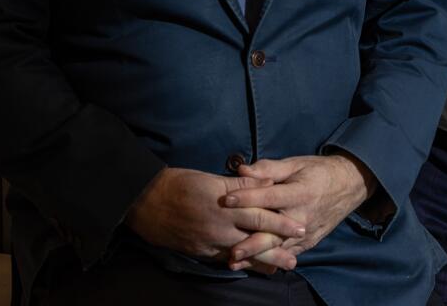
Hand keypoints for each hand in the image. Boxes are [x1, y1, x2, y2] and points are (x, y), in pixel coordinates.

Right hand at [124, 167, 305, 272]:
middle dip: (277, 251)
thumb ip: (242, 183)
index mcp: (225, 206)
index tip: (301, 228)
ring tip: (278, 268)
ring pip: (241, 255)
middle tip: (295, 260)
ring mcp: (209, 243)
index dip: (282, 223)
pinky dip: (239, 264)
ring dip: (260, 262)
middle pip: (255, 241)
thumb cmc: (180, 183)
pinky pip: (223, 260)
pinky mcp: (199, 251)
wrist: (145, 201)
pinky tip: (248, 267)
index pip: (261, 216)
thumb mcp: (212, 178)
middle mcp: (219, 228)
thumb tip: (267, 183)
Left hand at [222, 153, 377, 269]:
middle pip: (275, 231)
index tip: (226, 199)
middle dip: (252, 242)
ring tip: (236, 262)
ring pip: (279, 246)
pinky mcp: (309, 241)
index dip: (248, 197)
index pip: (270, 197)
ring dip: (257, 256)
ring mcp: (308, 231)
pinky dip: (271, 260)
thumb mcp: (296, 164)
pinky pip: (289, 253)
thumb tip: (242, 169)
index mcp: (301, 192)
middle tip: (231, 249)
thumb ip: (269, 168)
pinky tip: (254, 265)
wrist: (350, 185)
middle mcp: (304, 215)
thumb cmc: (319, 171)